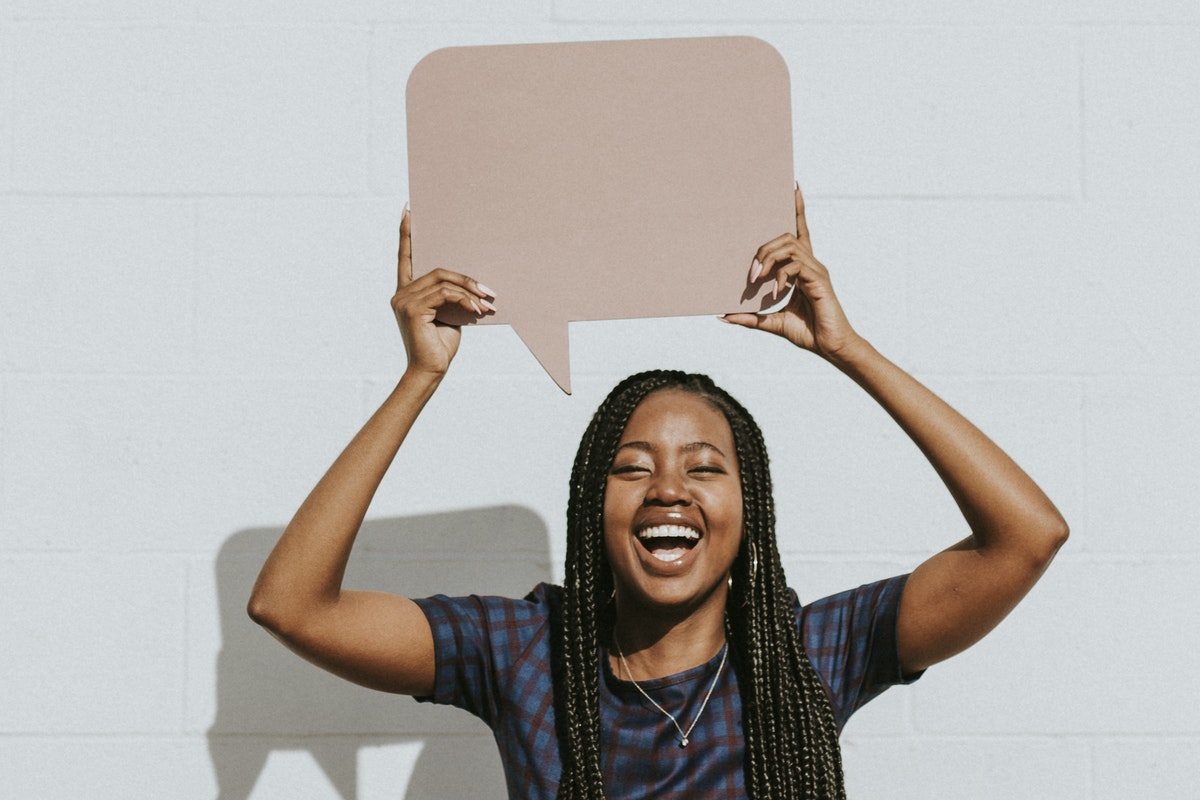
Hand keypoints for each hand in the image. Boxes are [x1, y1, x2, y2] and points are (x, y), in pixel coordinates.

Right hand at [391, 206, 495, 377]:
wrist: (430, 371)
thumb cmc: (440, 347)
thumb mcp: (449, 316)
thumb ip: (450, 297)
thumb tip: (470, 285)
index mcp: (407, 292)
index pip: (405, 258)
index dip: (407, 234)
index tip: (409, 210)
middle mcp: (401, 293)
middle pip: (437, 270)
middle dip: (466, 279)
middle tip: (489, 291)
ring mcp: (404, 301)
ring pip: (443, 281)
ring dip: (470, 292)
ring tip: (488, 304)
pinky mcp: (412, 310)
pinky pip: (444, 294)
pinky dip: (464, 300)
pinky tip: (477, 311)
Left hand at [723, 185, 860, 361]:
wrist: (831, 347)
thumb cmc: (808, 332)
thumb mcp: (772, 323)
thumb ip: (750, 317)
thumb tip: (723, 315)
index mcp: (802, 269)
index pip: (799, 230)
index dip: (797, 208)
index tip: (792, 186)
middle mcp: (811, 264)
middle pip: (786, 236)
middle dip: (763, 248)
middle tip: (750, 273)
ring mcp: (816, 271)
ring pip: (790, 245)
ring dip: (768, 258)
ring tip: (757, 278)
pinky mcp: (819, 281)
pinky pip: (797, 266)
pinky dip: (782, 276)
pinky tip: (775, 292)